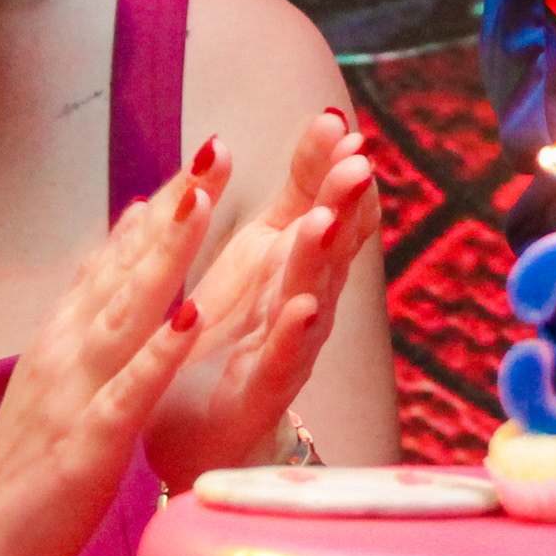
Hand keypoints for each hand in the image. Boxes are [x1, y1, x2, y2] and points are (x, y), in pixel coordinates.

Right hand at [0, 153, 221, 555]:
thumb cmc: (26, 462)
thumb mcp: (58, 370)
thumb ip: (90, 303)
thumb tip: (125, 233)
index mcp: (68, 335)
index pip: (120, 256)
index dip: (165, 205)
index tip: (207, 152)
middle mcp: (70, 350)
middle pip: (128, 267)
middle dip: (175, 209)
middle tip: (215, 150)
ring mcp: (77, 392)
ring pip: (126, 312)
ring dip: (165, 257)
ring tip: (200, 204)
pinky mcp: (88, 443)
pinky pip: (128, 391)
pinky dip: (157, 354)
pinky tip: (188, 320)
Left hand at [146, 110, 382, 487]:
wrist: (197, 434)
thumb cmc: (232, 338)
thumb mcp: (262, 252)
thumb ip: (295, 194)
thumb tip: (333, 121)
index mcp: (291, 263)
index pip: (326, 207)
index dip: (333, 169)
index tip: (340, 125)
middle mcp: (303, 301)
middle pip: (329, 248)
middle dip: (344, 205)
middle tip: (357, 163)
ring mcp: (288, 348)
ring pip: (311, 297)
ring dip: (320, 260)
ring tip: (326, 221)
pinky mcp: (262, 393)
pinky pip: (281, 361)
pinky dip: (293, 335)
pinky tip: (302, 309)